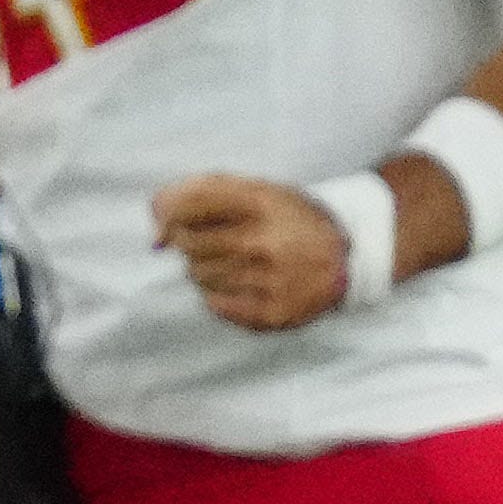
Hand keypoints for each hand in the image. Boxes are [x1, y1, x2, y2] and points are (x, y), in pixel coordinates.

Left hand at [154, 171, 355, 330]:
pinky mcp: (273, 313)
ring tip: (239, 261)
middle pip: (187, 244)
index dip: (168, 213)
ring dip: (206, 269)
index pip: (186, 205)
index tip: (172, 221)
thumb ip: (198, 194)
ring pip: (198, 276)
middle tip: (217, 242)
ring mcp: (271, 280)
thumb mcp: (255, 190)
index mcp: (262, 203)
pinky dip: (219, 295)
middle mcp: (266, 242)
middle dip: (190, 242)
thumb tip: (155, 233)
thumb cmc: (286, 219)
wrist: (347, 257)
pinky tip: (244, 283)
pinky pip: (214, 305)